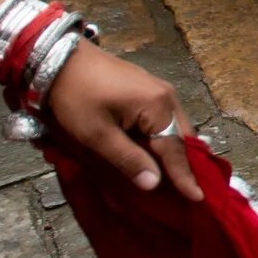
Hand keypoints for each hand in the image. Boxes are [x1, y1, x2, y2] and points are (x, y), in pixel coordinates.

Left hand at [42, 44, 202, 198]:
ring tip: (173, 175)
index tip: (197, 199)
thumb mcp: (97, 134)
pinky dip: (164, 137)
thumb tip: (154, 184)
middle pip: (182, 137)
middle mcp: (167, 96)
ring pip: (175, 127)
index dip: (184, 176)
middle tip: (186, 191)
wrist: (60, 59)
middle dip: (184, 163)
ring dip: (173, 150)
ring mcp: (159, 89)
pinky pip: (165, 118)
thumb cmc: (76, 97)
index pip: (175, 149)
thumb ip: (128, 159)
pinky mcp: (148, 87)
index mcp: (158, 106)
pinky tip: (156, 149)